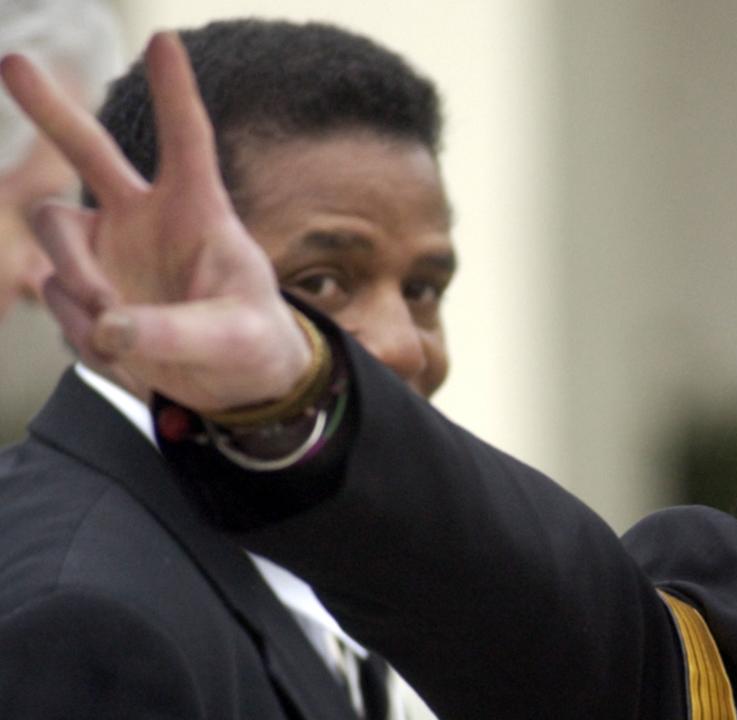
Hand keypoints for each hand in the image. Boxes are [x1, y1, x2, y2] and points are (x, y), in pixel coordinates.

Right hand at [0, 33, 309, 411]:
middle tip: (12, 61)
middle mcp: (144, 217)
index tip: (164, 38)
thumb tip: (107, 326)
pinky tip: (127, 355)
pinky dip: (88, 336)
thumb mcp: (233, 338)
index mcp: (198, 210)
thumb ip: (174, 331)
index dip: (175, 92)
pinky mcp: (84, 290)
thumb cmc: (251, 341)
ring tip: (117, 327)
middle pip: (87, 150)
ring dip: (78, 281)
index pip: (186, 141)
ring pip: (53, 234)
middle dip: (49, 110)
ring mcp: (107, 250)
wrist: (231, 384)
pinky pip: (59, 301)